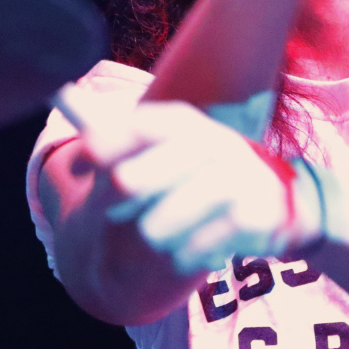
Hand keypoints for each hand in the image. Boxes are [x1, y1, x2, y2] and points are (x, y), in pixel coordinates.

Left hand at [60, 85, 320, 274]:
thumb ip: (111, 125)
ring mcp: (234, 178)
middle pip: (127, 182)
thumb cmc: (208, 172)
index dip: (99, 146)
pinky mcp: (253, 216)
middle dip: (116, 205)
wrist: (290, 204)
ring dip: (153, 238)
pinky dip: (185, 257)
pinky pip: (189, 251)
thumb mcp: (165, 144)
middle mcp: (209, 141)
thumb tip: (58, 91)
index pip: (130, 127)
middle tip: (120, 211)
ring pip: (153, 226)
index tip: (81, 162)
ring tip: (166, 234)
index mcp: (183, 121)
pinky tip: (195, 248)